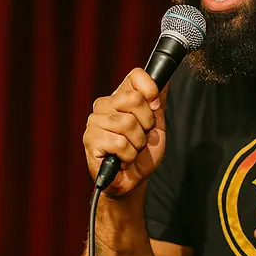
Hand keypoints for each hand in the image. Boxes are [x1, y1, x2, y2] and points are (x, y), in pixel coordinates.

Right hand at [83, 69, 166, 197]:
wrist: (133, 179)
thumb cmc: (143, 152)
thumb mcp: (157, 124)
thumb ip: (158, 101)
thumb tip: (166, 79)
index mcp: (120, 96)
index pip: (135, 76)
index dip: (150, 90)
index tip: (155, 107)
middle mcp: (104, 105)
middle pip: (134, 99)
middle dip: (146, 123)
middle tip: (141, 136)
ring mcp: (94, 121)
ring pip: (127, 123)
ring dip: (137, 143)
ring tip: (131, 149)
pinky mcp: (90, 140)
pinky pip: (119, 143)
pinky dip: (128, 155)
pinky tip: (122, 158)